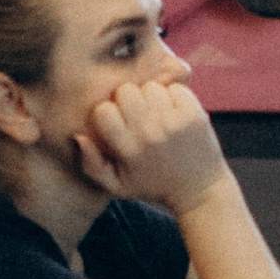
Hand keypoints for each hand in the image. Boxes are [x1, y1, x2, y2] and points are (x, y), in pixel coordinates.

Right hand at [72, 74, 226, 215]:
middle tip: (136, 115)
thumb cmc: (153, 186)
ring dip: (150, 97)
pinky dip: (173, 96)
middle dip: (127, 101)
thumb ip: (91, 165)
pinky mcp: (194, 115)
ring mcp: (173, 123)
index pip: (103, 111)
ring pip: (150, 86)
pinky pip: (174, 87)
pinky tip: (174, 113)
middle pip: (125, 91)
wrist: (201, 191)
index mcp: (128, 150)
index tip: (116, 124)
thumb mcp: (117, 186)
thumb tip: (79, 136)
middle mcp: (149, 134)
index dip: (106, 114)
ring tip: (156, 115)